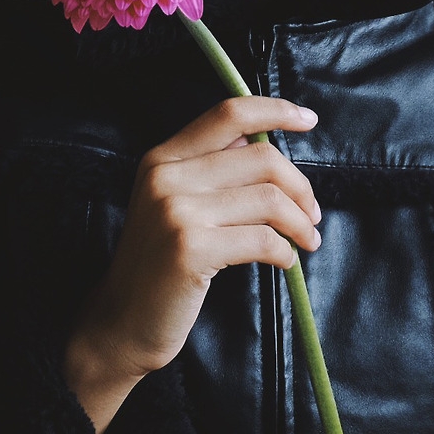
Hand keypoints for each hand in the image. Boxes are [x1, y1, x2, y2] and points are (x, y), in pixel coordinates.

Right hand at [63, 96, 321, 428]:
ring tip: (307, 240)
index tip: (308, 118)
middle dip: (300, 186)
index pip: (228, 113)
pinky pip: (262, 239)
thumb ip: (212, 169)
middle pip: (261, 156)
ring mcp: (176, 211)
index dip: (274, 110)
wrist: (120, 323)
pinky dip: (285, 251)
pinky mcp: (190, 249)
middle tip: (312, 214)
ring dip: (300, 222)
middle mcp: (166, 176)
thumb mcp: (173, 203)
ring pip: (269, 198)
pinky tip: (285, 261)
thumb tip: (267, 144)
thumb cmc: (160, 264)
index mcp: (163, 157)